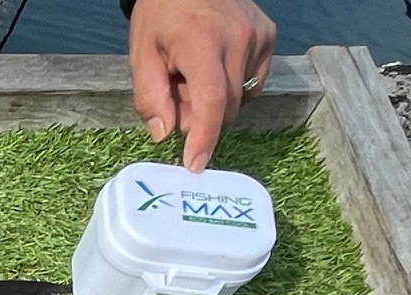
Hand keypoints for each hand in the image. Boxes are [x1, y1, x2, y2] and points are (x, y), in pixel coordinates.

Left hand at [128, 0, 277, 171]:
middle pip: (225, 107)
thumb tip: (165, 134)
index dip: (204, 137)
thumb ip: (150, 97)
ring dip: (215, 100)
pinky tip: (216, 67)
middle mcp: (238, 38)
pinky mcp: (269, 36)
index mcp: (202, 42)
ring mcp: (258, 36)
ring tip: (195, 72)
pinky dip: (233, 87)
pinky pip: (253, 83)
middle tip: (176, 95)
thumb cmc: (162, 15)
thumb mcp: (141, 53)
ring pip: (240, 98)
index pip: (211, 100)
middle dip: (199, 116)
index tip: (195, 164)